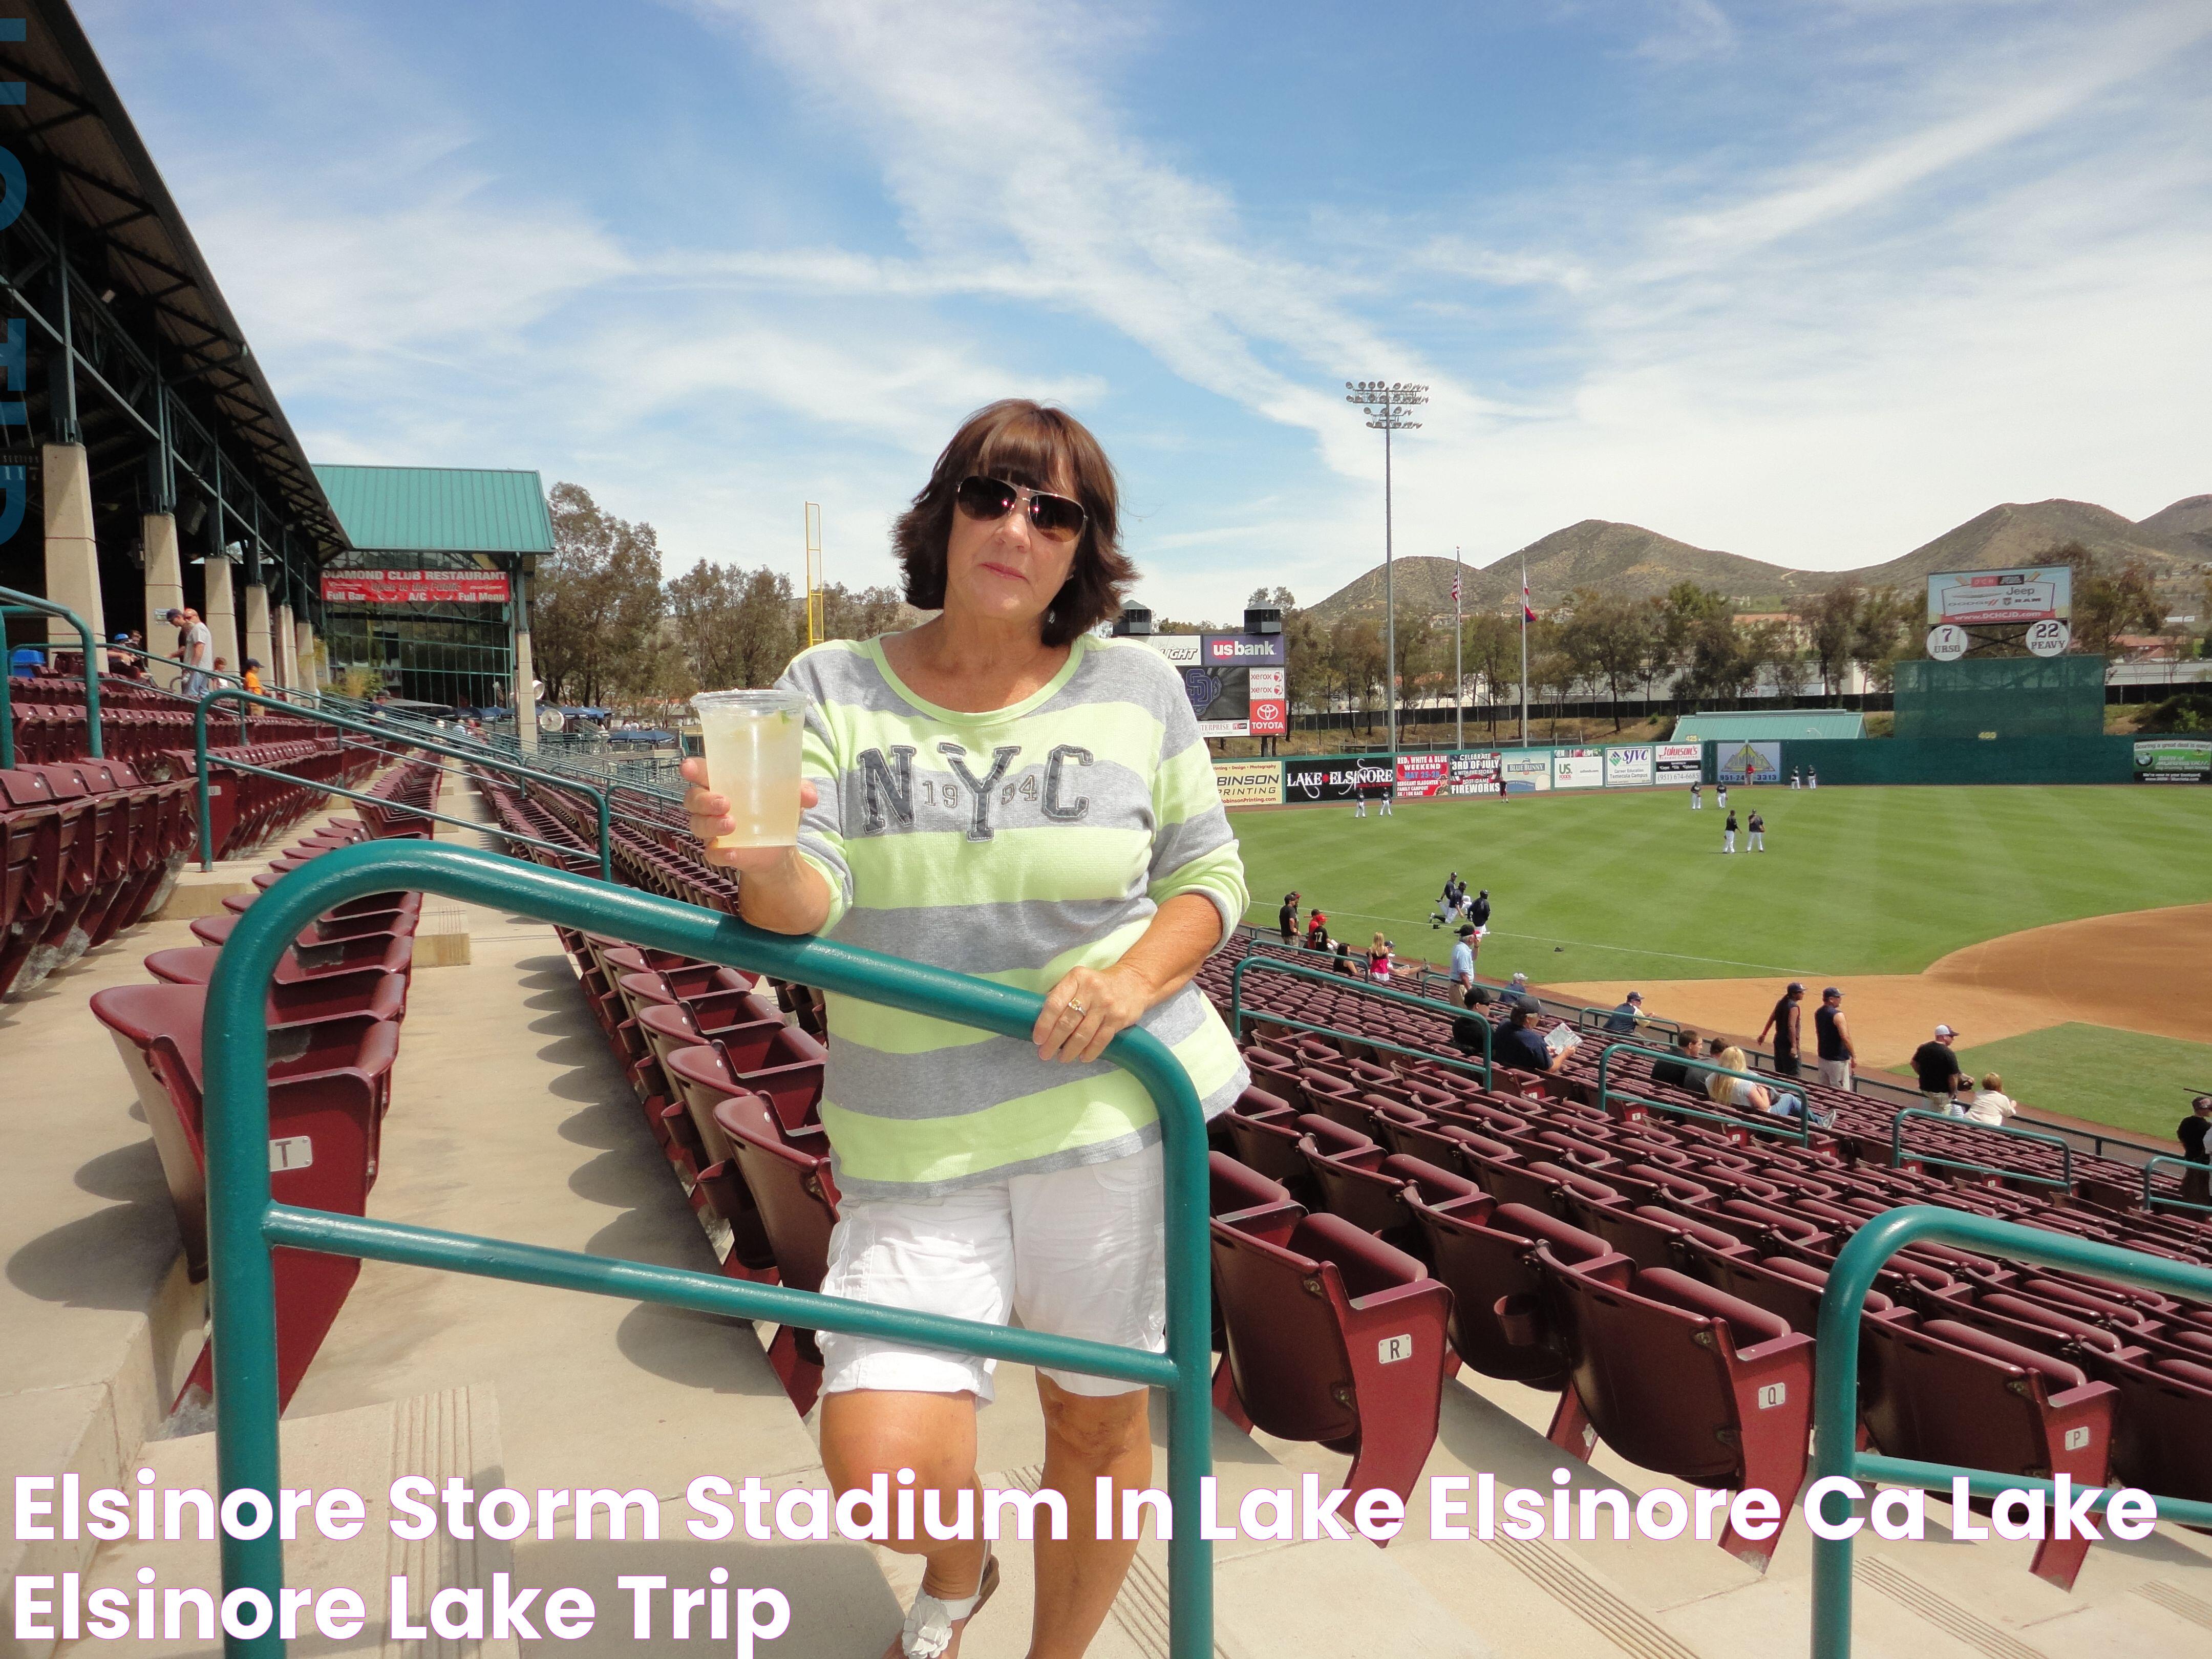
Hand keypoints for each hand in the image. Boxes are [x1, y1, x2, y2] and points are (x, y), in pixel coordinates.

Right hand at [679, 756, 818, 871]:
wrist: (781, 848)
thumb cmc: (776, 811)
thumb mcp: (791, 797)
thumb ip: (800, 791)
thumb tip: (808, 795)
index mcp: (724, 784)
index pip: (702, 772)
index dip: (693, 769)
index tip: (688, 767)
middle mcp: (712, 805)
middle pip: (693, 798)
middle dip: (703, 800)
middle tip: (724, 802)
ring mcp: (713, 829)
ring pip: (697, 825)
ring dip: (711, 824)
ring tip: (731, 824)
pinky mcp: (720, 852)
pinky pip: (711, 853)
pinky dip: (720, 853)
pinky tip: (733, 853)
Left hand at [1033, 963, 1150, 1064]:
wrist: (1135, 981)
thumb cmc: (1098, 984)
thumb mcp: (1079, 980)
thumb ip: (1061, 994)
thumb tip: (1040, 1018)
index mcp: (1076, 978)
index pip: (1054, 1003)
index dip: (1043, 1024)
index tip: (1037, 1039)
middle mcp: (1091, 990)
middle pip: (1067, 1022)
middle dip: (1053, 1041)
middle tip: (1045, 1054)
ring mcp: (1106, 1005)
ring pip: (1083, 1034)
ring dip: (1070, 1050)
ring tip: (1062, 1058)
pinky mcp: (1118, 1018)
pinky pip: (1101, 1040)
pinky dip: (1090, 1052)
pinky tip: (1082, 1057)